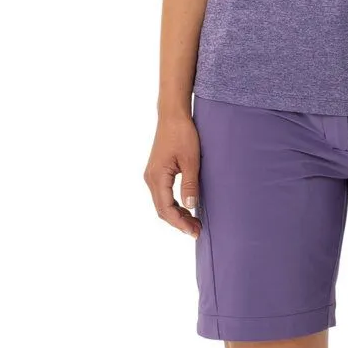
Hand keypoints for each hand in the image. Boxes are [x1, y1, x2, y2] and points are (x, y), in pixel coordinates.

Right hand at [144, 112, 201, 238]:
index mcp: (157, 177)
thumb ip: (190, 184)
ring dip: (176, 215)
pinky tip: (187, 208)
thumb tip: (191, 207)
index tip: (194, 231)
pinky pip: (163, 195)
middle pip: (162, 210)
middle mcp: (150, 178)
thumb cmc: (182, 134)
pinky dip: (174, 205)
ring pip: (162, 203)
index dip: (179, 223)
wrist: (172, 116)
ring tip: (194, 222)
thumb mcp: (191, 160)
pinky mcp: (157, 172)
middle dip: (178, 222)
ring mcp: (152, 175)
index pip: (165, 209)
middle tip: (197, 230)